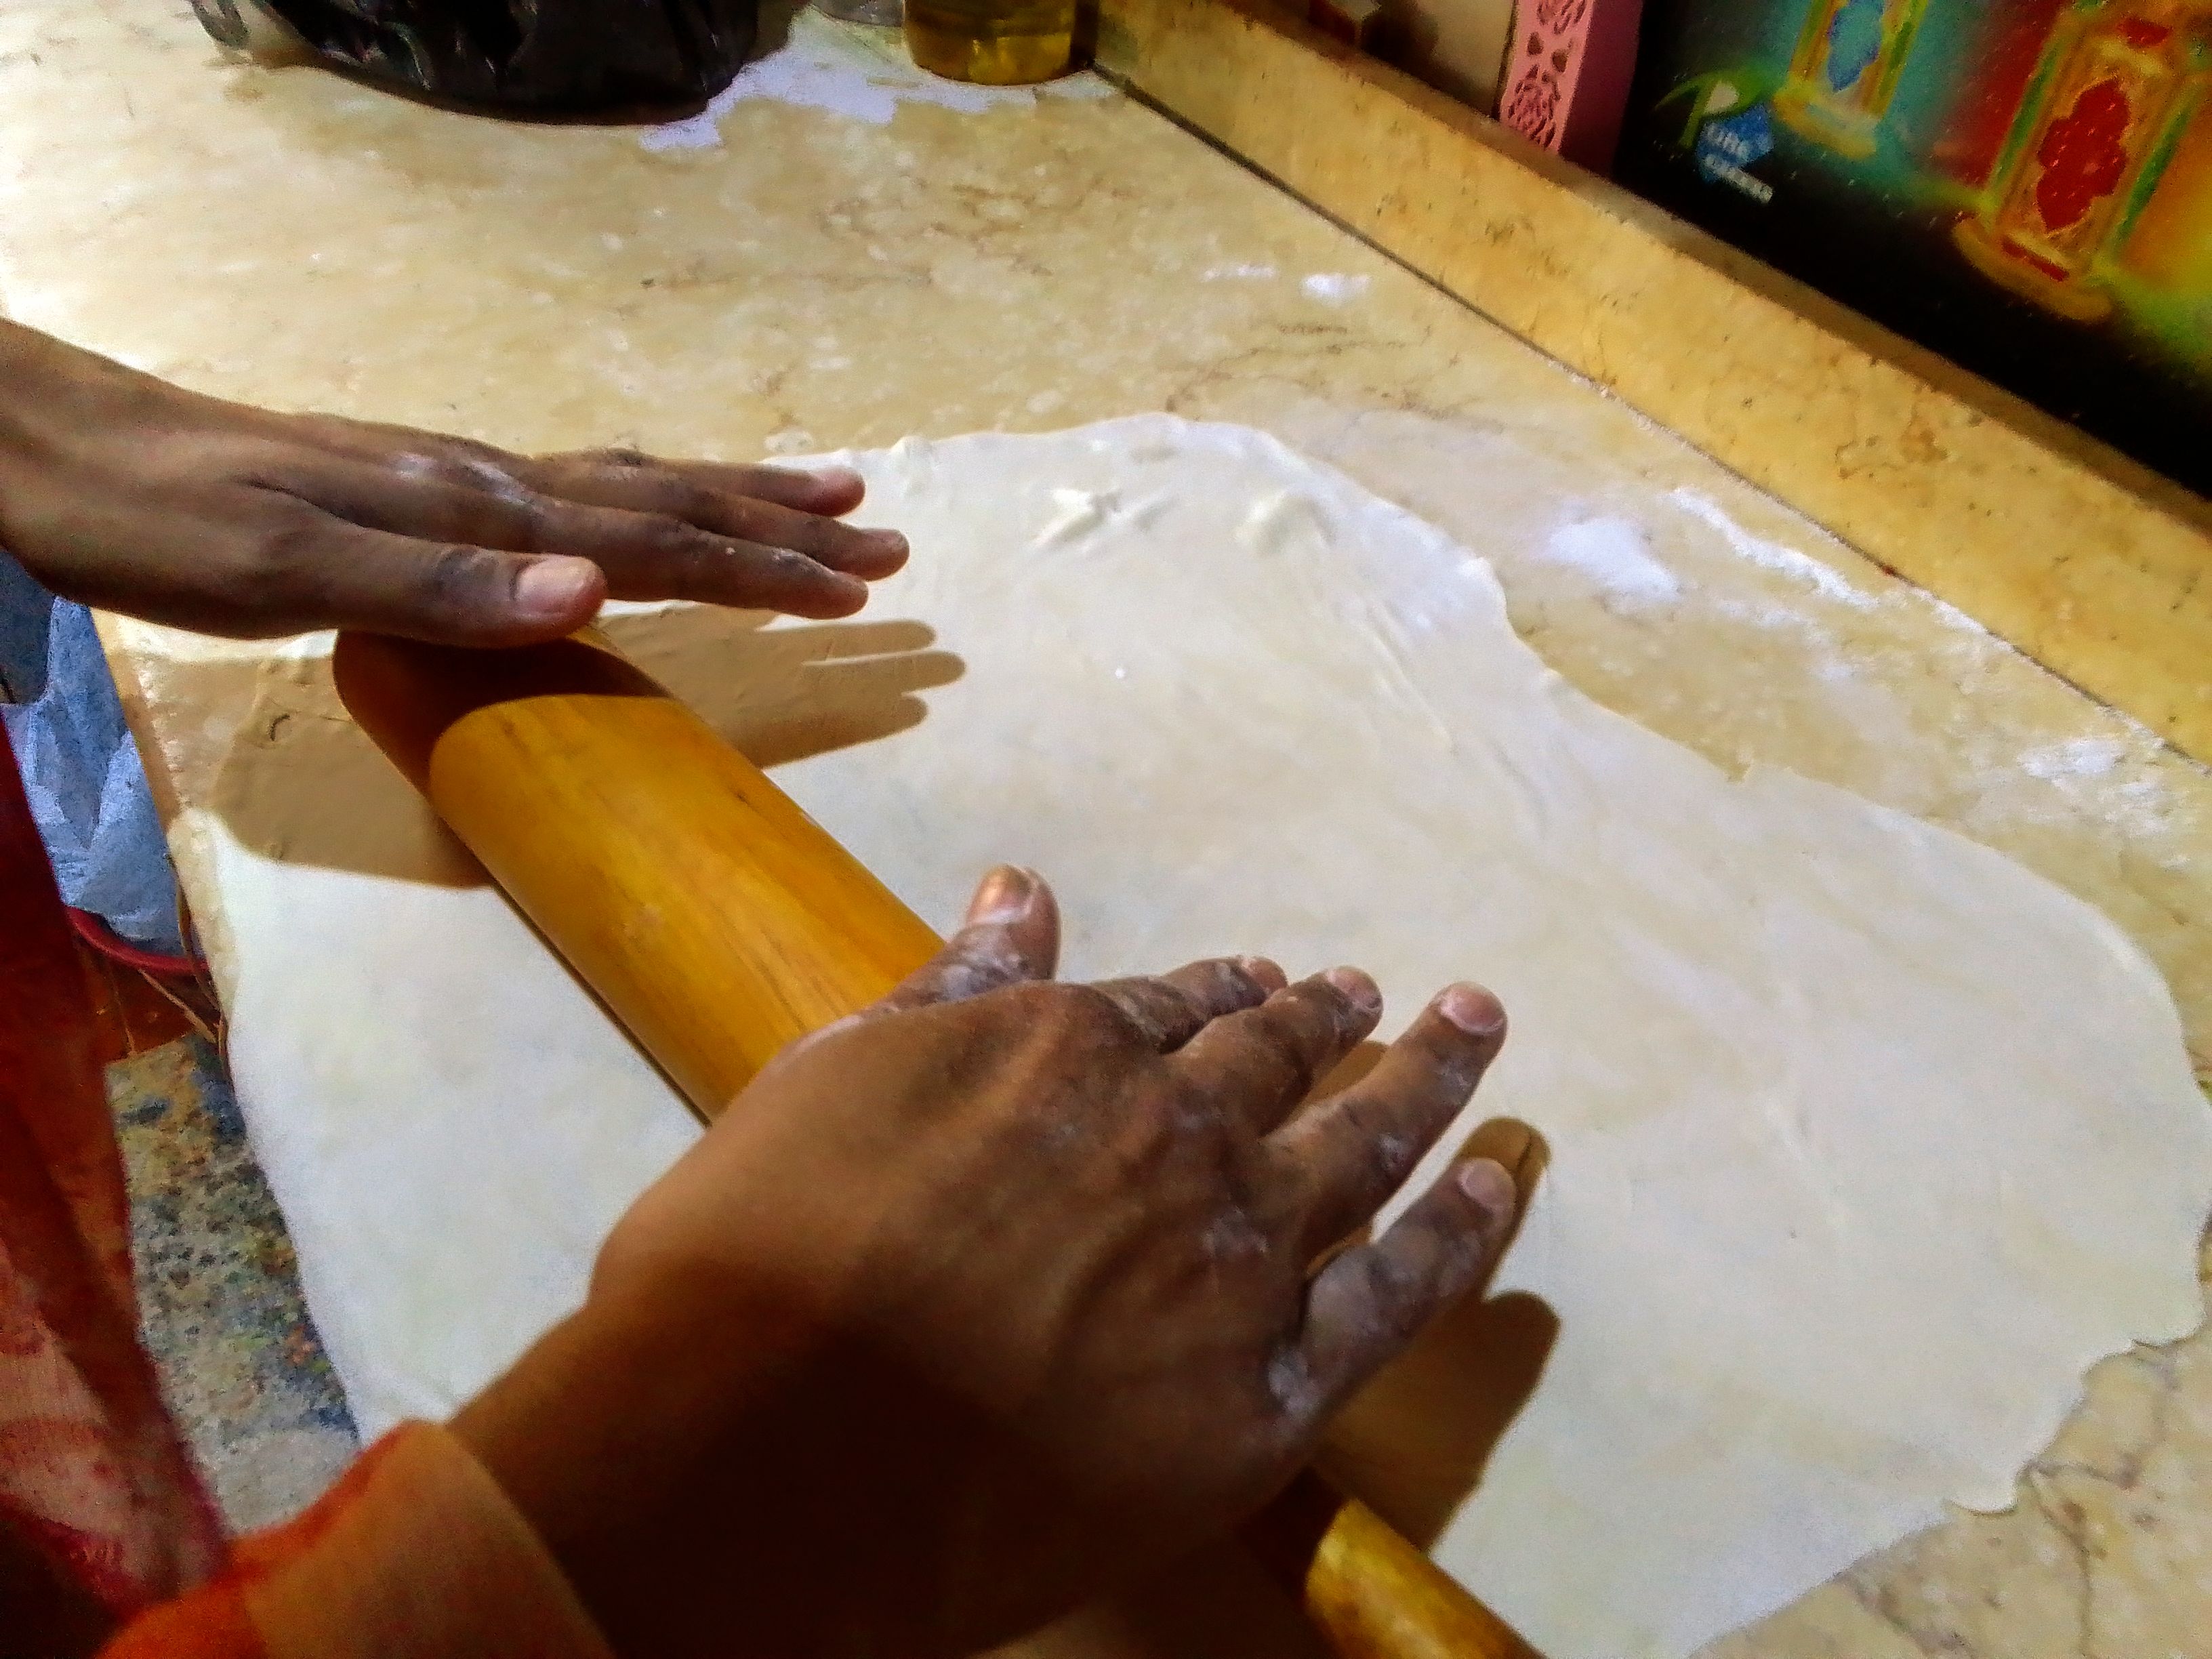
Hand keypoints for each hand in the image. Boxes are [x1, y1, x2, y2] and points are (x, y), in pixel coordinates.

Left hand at [0, 320, 905, 643]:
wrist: (70, 453)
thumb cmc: (173, 529)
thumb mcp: (288, 571)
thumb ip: (442, 587)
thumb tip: (595, 590)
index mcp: (480, 511)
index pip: (654, 540)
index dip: (762, 568)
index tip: (859, 589)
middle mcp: (493, 483)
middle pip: (671, 501)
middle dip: (785, 528)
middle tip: (890, 544)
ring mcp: (467, 477)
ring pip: (637, 482)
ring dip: (740, 498)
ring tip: (827, 496)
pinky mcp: (435, 484)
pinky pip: (586, 484)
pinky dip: (656, 493)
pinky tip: (658, 501)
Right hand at [453, 868, 1517, 1658]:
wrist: (766, 1456)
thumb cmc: (760, 1263)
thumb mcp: (836, 1081)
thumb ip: (950, 991)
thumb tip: (1021, 890)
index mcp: (1070, 1049)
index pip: (1176, 1006)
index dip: (1229, 991)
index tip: (1272, 978)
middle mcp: (1175, 1132)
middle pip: (1282, 1058)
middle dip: (1335, 1016)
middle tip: (1383, 990)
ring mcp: (1235, 1257)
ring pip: (1364, 1144)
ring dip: (1429, 1076)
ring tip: (1476, 1025)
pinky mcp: (1270, 1386)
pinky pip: (1398, 1293)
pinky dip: (1459, 1228)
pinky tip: (1500, 1177)